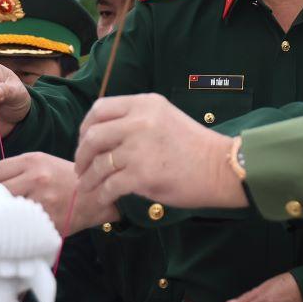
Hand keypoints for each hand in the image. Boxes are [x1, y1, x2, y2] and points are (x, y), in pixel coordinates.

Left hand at [0, 153, 118, 235]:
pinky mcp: (48, 221)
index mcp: (33, 161)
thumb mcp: (42, 163)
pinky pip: (21, 226)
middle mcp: (36, 179)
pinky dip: (11, 229)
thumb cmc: (64, 177)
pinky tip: (4, 231)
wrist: (95, 194)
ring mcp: (43, 201)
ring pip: (5, 210)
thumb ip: (15, 170)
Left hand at [74, 93, 247, 208]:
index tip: (84, 141)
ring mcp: (139, 148)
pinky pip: (109, 186)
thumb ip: (136, 120)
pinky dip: (101, 194)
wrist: (220, 168)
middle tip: (81, 167)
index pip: (100, 109)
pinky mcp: (142, 175)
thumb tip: (103, 136)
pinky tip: (103, 197)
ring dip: (88, 178)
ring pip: (98, 164)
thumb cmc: (194, 146)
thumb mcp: (164, 118)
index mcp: (144, 104)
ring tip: (88, 186)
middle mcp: (139, 121)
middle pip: (93, 136)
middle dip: (81, 155)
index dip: (85, 127)